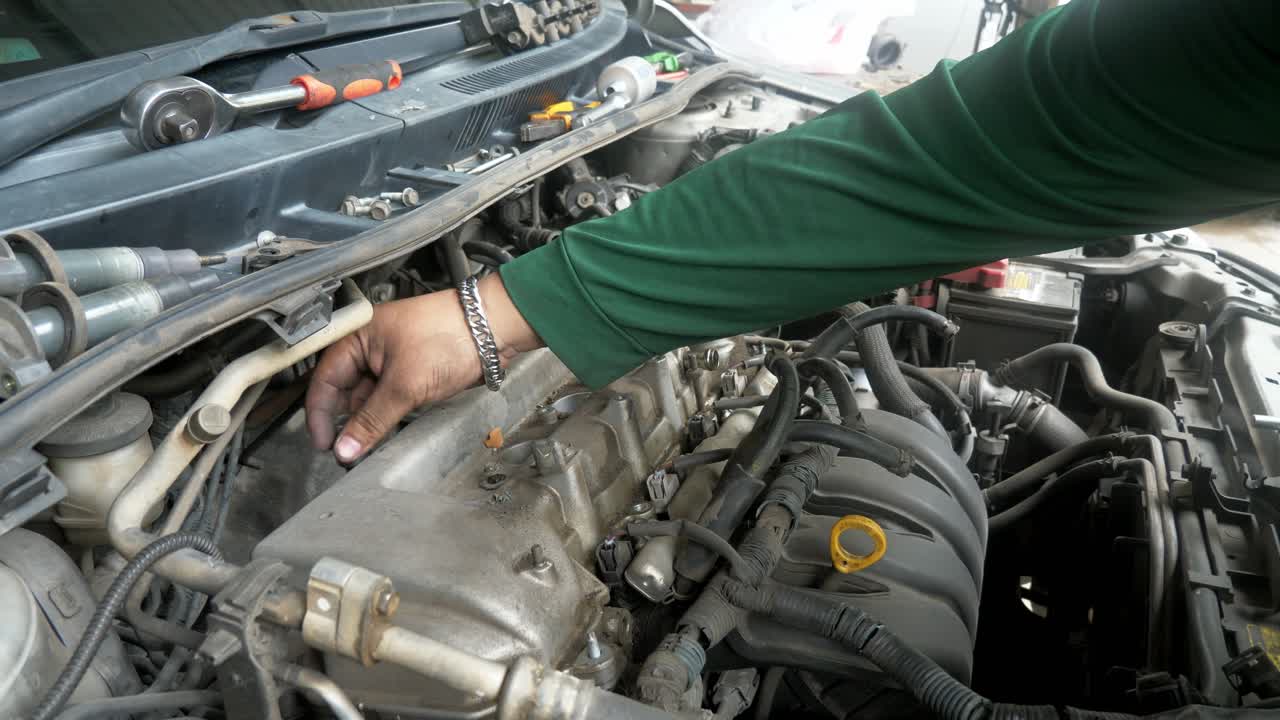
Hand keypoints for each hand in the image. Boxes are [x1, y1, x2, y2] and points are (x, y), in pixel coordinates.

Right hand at [306, 273, 540, 461]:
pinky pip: (385, 396)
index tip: (324, 444)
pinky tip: (380, 433)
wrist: (492, 328)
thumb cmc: (449, 337)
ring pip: (365, 395)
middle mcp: (369, 345)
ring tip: (363, 447)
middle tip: (344, 452)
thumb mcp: (405, 385)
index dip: (320, 415)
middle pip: (343, 389)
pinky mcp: (409, 369)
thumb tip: (345, 448)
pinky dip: (381, 414)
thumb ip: (371, 420)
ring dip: (363, 421)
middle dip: (342, 421)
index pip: (324, 379)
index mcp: (357, 336)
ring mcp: (389, 357)